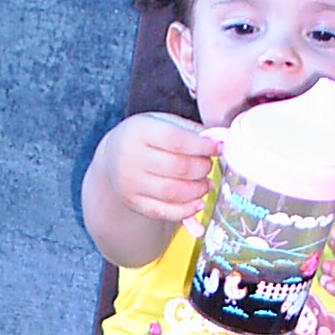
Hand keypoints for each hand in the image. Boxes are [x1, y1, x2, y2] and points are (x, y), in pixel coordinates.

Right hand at [97, 110, 217, 225]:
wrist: (113, 157)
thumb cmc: (147, 137)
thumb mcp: (163, 123)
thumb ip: (190, 130)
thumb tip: (220, 140)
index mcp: (139, 131)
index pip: (177, 141)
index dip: (203, 146)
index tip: (219, 148)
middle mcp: (130, 157)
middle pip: (178, 168)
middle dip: (202, 168)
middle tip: (209, 166)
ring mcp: (130, 183)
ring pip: (173, 192)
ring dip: (197, 190)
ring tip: (206, 184)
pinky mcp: (133, 202)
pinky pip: (164, 212)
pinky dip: (186, 210)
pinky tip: (197, 203)